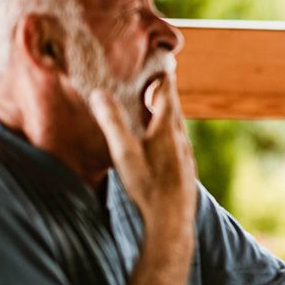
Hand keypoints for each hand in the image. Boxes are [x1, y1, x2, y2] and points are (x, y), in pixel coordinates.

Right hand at [90, 74, 197, 238]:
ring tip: (158, 111)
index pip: (166, 94)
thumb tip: (99, 93)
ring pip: (177, 128)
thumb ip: (112, 121)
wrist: (172, 220)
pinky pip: (178, 145)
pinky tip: (163, 147)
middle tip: (159, 82)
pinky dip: (169, 135)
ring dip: (167, 116)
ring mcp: (185, 155)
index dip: (163, 78)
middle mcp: (180, 138)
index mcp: (166, 128)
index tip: (162, 64)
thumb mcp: (124, 151)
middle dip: (165, 94)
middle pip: (173, 109)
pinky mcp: (185, 171)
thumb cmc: (147, 185)